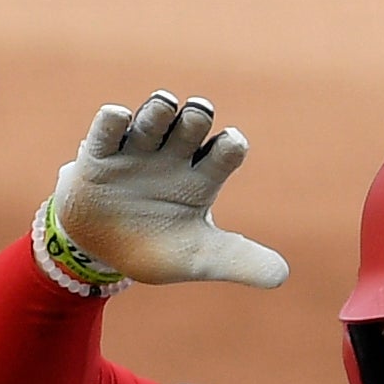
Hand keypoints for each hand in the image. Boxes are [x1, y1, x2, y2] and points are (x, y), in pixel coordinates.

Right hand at [49, 92, 289, 287]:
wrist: (100, 251)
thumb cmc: (157, 246)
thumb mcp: (201, 259)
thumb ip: (242, 263)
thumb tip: (283, 276)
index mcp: (202, 177)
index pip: (226, 151)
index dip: (231, 145)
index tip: (231, 146)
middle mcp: (174, 157)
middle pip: (193, 124)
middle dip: (196, 117)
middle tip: (197, 117)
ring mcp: (137, 152)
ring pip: (154, 118)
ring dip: (160, 109)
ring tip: (165, 107)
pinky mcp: (100, 155)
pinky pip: (108, 128)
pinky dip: (114, 119)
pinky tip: (119, 117)